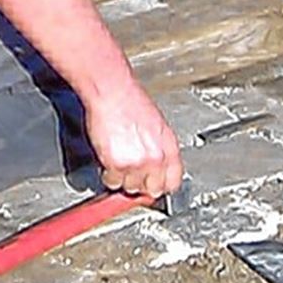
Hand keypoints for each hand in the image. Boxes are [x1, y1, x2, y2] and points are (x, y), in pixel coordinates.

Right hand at [83, 76, 183, 202]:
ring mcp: (137, 164)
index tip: (153, 183)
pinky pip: (113, 182)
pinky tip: (110, 158)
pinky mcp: (118, 165)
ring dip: (124, 178)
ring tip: (120, 159)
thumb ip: (160, 150)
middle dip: (142, 183)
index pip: (173, 183)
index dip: (161, 184)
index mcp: (170, 148)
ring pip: (131, 188)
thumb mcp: (157, 126)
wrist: (113, 92)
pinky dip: (109, 174)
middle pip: (152, 190)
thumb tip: (158, 169)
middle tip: (133, 171)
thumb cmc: (131, 102)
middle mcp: (157, 158)